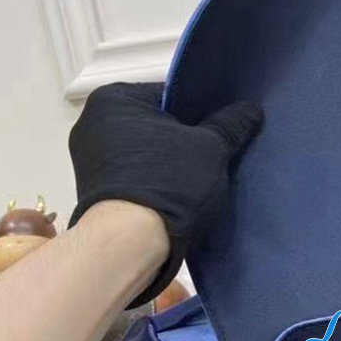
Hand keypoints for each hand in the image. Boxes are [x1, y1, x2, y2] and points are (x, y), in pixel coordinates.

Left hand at [68, 82, 262, 305]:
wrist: (131, 244)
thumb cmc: (169, 183)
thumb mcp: (212, 149)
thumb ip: (231, 125)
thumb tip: (251, 108)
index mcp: (114, 98)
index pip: (169, 96)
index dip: (201, 113)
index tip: (221, 131)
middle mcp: (92, 122)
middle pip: (155, 125)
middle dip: (183, 141)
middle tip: (214, 157)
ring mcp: (89, 161)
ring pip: (144, 154)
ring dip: (168, 164)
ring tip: (198, 182)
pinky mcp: (94, 193)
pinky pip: (134, 178)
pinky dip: (154, 184)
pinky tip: (175, 199)